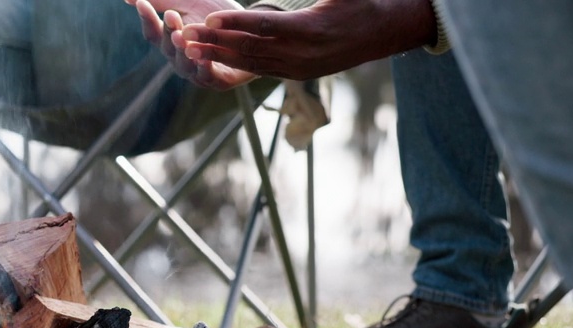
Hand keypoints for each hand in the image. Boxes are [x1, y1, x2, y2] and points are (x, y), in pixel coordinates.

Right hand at [126, 0, 259, 91]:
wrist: (252, 35)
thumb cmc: (218, 21)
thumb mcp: (190, 4)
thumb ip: (163, 1)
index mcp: (170, 42)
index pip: (153, 33)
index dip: (147, 19)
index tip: (143, 4)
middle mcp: (180, 60)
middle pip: (168, 48)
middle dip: (169, 32)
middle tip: (171, 16)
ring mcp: (196, 73)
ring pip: (185, 64)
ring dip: (183, 50)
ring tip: (182, 37)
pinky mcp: (217, 81)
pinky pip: (208, 77)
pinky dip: (204, 68)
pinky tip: (204, 59)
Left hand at [180, 0, 438, 79]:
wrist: (386, 32)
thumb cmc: (364, 1)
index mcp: (311, 30)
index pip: (265, 26)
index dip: (236, 23)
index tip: (210, 18)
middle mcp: (302, 55)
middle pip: (250, 48)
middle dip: (215, 42)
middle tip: (186, 36)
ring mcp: (298, 68)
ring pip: (250, 62)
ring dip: (218, 55)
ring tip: (190, 49)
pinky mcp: (295, 74)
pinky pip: (259, 69)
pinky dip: (234, 64)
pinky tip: (213, 59)